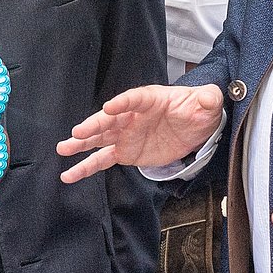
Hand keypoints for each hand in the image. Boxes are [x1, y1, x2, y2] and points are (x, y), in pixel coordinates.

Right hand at [57, 84, 225, 182]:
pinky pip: (102, 160)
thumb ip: (208, 98)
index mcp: (149, 100)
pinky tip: (70, 175)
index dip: (122, 103)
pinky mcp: (125, 152)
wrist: (195, 127)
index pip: (134, 99)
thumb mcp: (208, 102)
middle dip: (94, 125)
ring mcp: (125, 135)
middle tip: (77, 132)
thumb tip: (210, 97)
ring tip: (62, 149)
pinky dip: (86, 167)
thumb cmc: (197, 110)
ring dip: (80, 144)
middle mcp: (131, 116)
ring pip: (99, 139)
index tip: (110, 107)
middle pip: (110, 120)